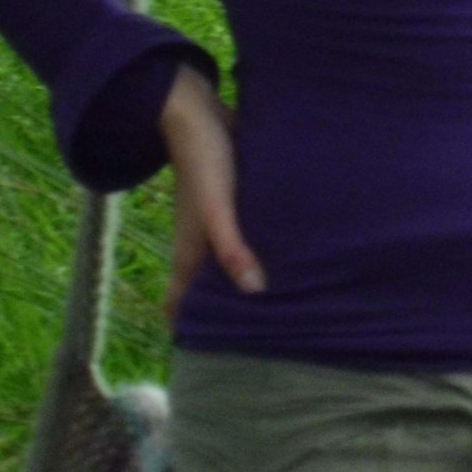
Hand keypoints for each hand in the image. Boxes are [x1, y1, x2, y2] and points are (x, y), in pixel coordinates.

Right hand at [158, 64, 266, 326]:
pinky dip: (261, 248)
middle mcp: (204, 242)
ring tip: (285, 306)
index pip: (180, 305)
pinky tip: (292, 251)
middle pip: (210, 289)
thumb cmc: (204, 161)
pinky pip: (248, 234)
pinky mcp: (239, 200)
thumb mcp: (217, 208)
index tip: (214, 364)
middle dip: (226, 314)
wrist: (197, 108)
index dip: (189, 334)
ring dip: (248, 280)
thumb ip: (232, 247)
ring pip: (232, 262)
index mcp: (191, 252)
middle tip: (262, 342)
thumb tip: (255, 292)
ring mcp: (221, 221)